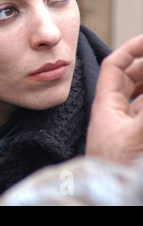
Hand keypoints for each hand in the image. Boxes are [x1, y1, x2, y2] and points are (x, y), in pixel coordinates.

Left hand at [86, 34, 142, 164]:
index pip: (114, 67)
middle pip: (132, 78)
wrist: (109, 196)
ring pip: (140, 96)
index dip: (132, 49)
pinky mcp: (135, 138)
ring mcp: (127, 125)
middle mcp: (115, 112)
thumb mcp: (136, 133)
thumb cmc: (114, 166)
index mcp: (106, 105)